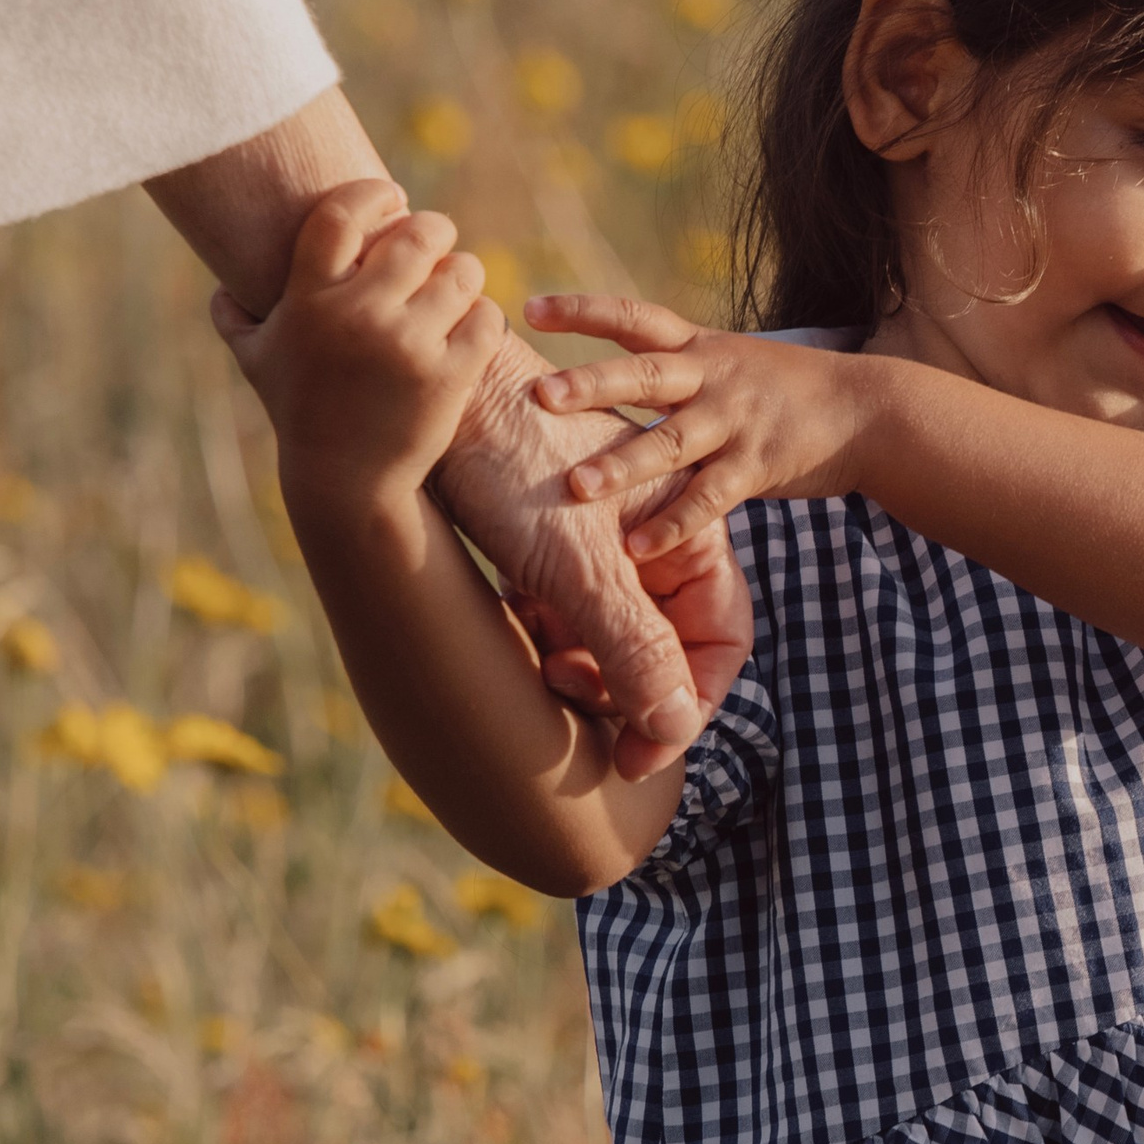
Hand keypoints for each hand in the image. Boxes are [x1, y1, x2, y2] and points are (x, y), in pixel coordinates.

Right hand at [213, 181, 500, 507]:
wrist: (347, 482)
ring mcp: (407, 346)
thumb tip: (219, 285)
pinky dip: (484, 314)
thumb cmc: (301, 413)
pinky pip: (486, 318)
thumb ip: (234, 317)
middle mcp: (358, 316)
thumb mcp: (257, 363)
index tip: (392, 194)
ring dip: (464, 271)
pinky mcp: (448, 376)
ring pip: (462, 272)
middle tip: (437, 237)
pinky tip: (472, 321)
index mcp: (309, 300)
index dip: (374, 194)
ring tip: (457, 281)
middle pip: (417, 235)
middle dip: (434, 229)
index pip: (342, 215)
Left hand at [432, 334, 754, 778]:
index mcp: (685, 529)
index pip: (719, 641)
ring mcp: (603, 541)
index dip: (688, 707)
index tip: (635, 755)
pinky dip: (552, 633)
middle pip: (671, 645)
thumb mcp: (576, 564)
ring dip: (587, 666)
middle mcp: (654, 537)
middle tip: (569, 692)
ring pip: (618, 636)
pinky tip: (518, 621)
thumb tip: (676, 728)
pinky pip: (573, 612)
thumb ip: (635, 649)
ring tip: (541, 660)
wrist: (424, 388)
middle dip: (628, 688)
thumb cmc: (507, 457)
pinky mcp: (552, 541)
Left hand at [527, 295, 885, 558]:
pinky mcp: (757, 467)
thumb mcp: (727, 365)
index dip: (582, 311)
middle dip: (589, 383)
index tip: (529, 307)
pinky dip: (671, 524)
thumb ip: (670, 375)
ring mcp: (735, 422)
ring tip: (575, 486)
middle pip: (642, 374)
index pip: (632, 318)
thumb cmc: (785, 392)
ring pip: (670, 441)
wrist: (867, 411)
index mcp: (697, 347)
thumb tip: (599, 386)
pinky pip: (707, 499)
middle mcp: (711, 377)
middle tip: (538, 394)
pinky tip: (636, 547)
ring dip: (621, 465)